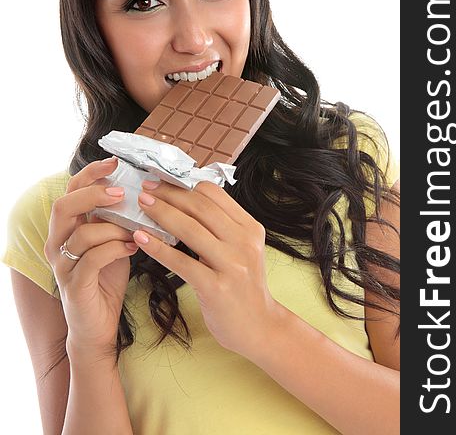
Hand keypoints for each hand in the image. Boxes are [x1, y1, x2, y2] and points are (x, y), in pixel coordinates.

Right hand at [44, 158, 138, 355]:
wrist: (98, 324)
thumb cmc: (106, 277)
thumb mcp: (112, 240)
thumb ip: (116, 218)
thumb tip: (142, 191)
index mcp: (67, 228)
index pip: (71, 191)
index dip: (90, 174)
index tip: (114, 162)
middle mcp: (58, 242)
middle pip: (65, 206)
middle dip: (94, 193)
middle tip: (122, 192)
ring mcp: (63, 264)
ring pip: (83, 233)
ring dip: (114, 227)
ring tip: (137, 230)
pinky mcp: (74, 285)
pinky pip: (93, 259)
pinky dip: (116, 248)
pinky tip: (134, 247)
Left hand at [133, 179, 280, 357]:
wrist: (260, 328)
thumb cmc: (244, 288)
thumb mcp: (242, 250)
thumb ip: (222, 228)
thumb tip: (186, 203)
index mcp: (250, 228)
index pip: (214, 194)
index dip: (185, 185)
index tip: (163, 182)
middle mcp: (244, 242)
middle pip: (200, 207)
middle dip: (169, 194)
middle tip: (146, 189)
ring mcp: (232, 265)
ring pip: (190, 229)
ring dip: (161, 214)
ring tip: (142, 206)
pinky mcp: (216, 288)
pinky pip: (181, 262)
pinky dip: (158, 247)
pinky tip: (141, 239)